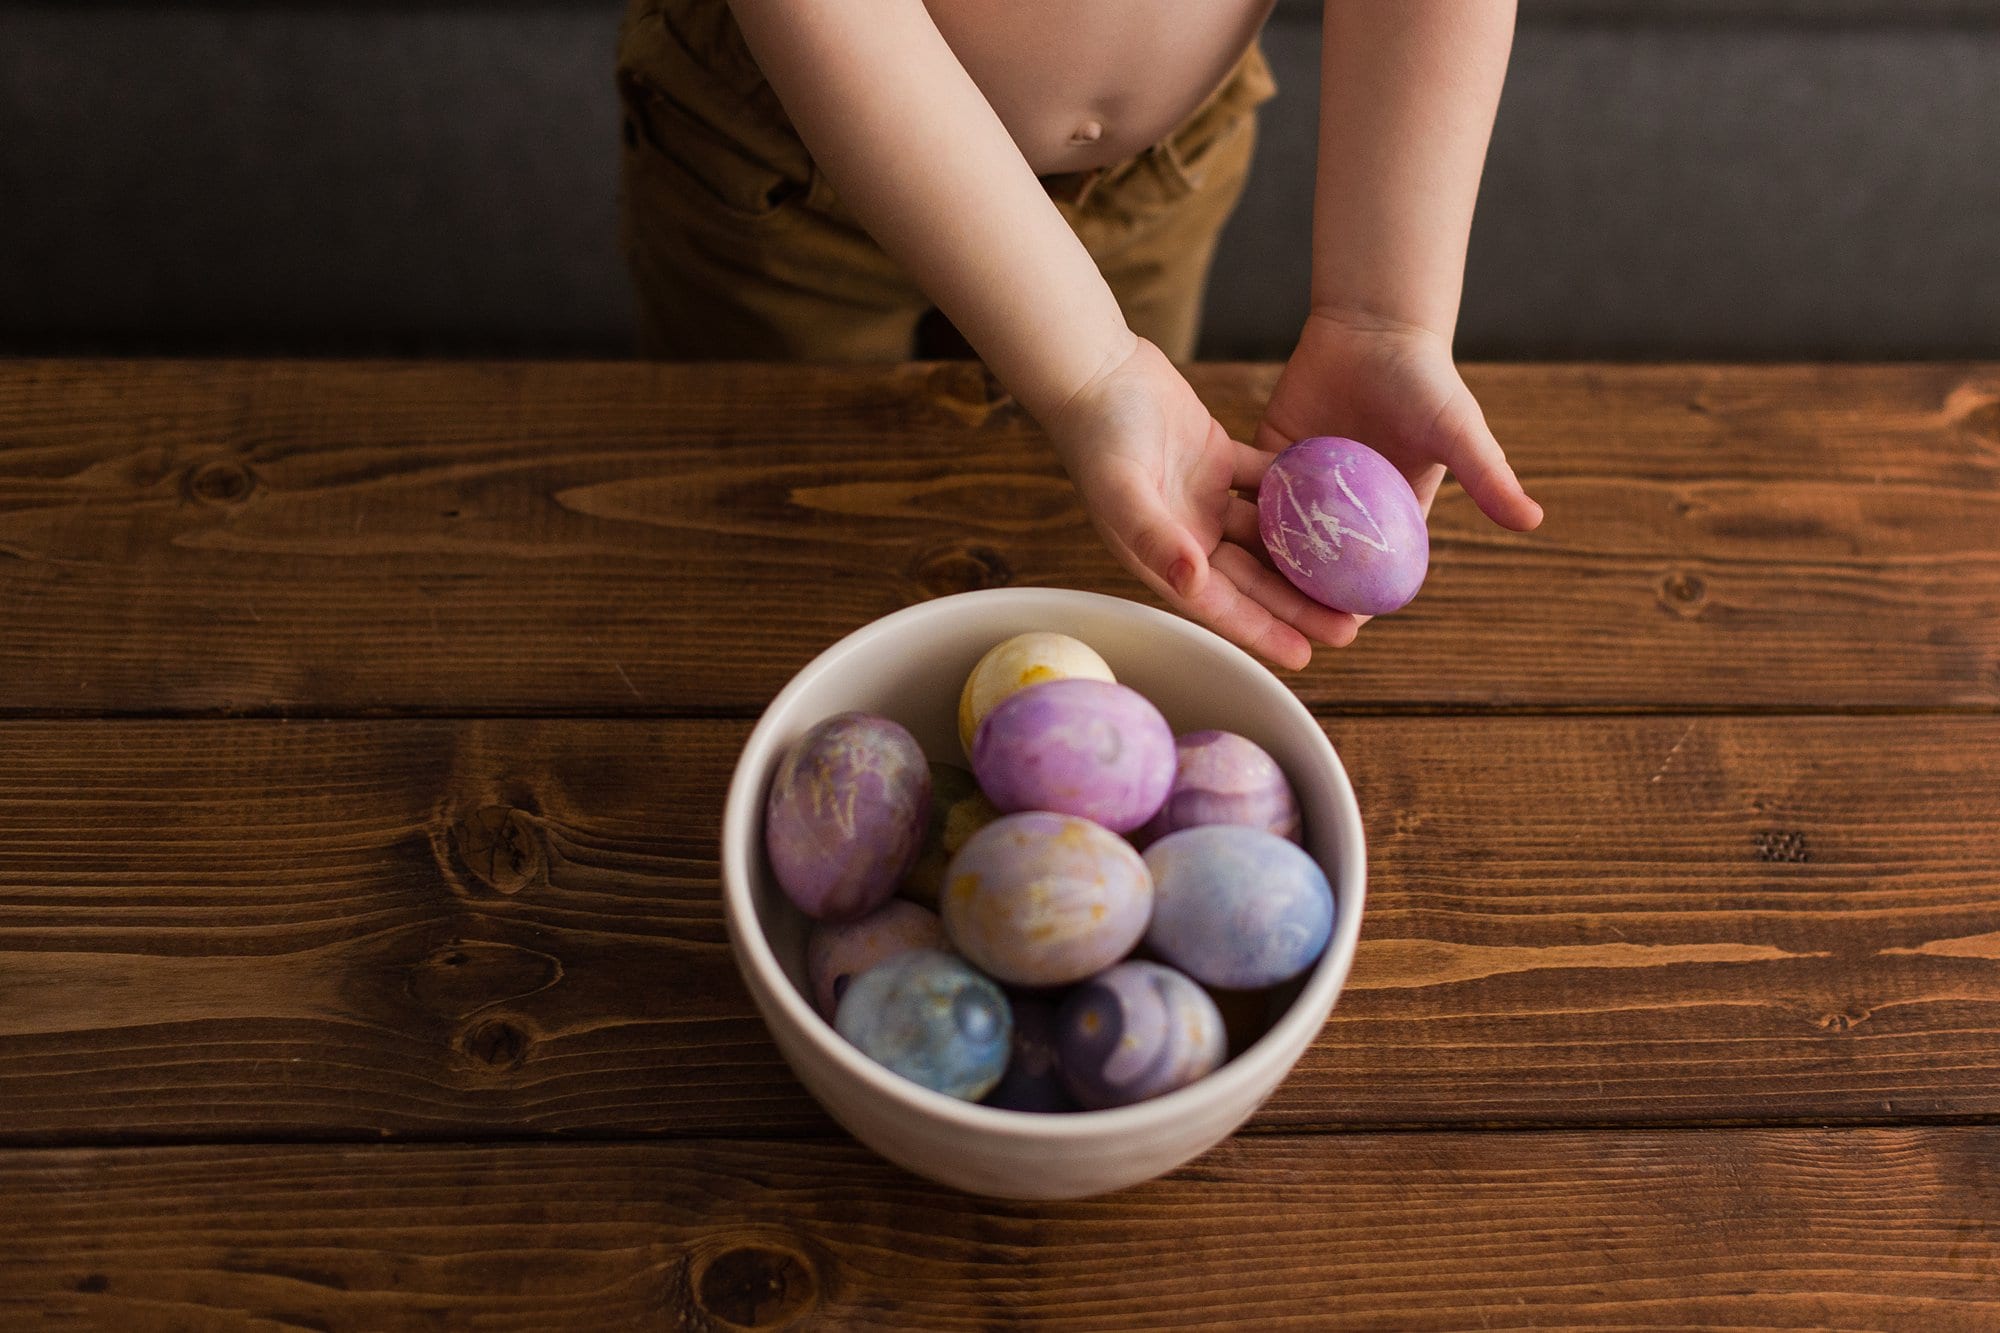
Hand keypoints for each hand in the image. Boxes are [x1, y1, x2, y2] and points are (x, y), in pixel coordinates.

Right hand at [1044, 335, 1355, 670]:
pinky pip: (1267, 483)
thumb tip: (1193, 583)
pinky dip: (1297, 493)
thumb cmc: (1099, 436)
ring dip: (1304, 554)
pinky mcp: (1218, 459)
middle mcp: (1186, 534)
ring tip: (1351, 572)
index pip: (1220, 604)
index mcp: (1161, 554)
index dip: (1262, 630)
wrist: (1092, 372)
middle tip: (1348, 626)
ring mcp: (1204, 498)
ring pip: (1265, 536)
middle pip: (1252, 578)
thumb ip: (1156, 538)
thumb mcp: (1123, 491)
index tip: (1306, 654)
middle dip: (1296, 604)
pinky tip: (1337, 502)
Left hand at [1252, 309, 1543, 629]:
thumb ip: (1489, 477)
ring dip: (1261, 567)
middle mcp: (1343, 509)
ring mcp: (1305, 486)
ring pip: (1279, 537)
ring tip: (1241, 601)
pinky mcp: (1269, 459)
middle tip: (1282, 629)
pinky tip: (1213, 547)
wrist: (1375, 325)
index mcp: (1390, 513)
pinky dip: (1236, 519)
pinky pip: (1251, 497)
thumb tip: (1535, 522)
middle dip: (1301, 597)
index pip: (1370, 571)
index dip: (1356, 602)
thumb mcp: (1459, 430)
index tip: (1342, 629)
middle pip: (1318, 565)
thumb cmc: (1425, 378)